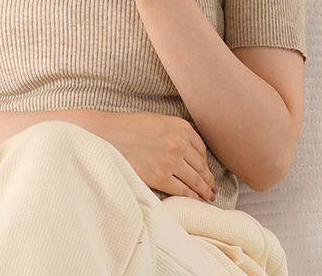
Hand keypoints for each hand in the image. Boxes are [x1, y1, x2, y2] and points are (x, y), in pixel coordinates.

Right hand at [96, 111, 216, 201]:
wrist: (108, 134)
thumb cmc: (130, 127)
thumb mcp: (158, 121)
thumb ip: (176, 133)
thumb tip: (189, 153)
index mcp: (181, 127)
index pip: (201, 150)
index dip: (205, 163)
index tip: (207, 171)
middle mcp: (180, 143)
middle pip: (201, 166)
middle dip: (208, 180)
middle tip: (212, 189)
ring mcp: (171, 161)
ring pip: (195, 180)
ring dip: (204, 191)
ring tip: (208, 197)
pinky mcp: (160, 177)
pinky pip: (183, 191)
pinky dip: (192, 197)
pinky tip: (195, 200)